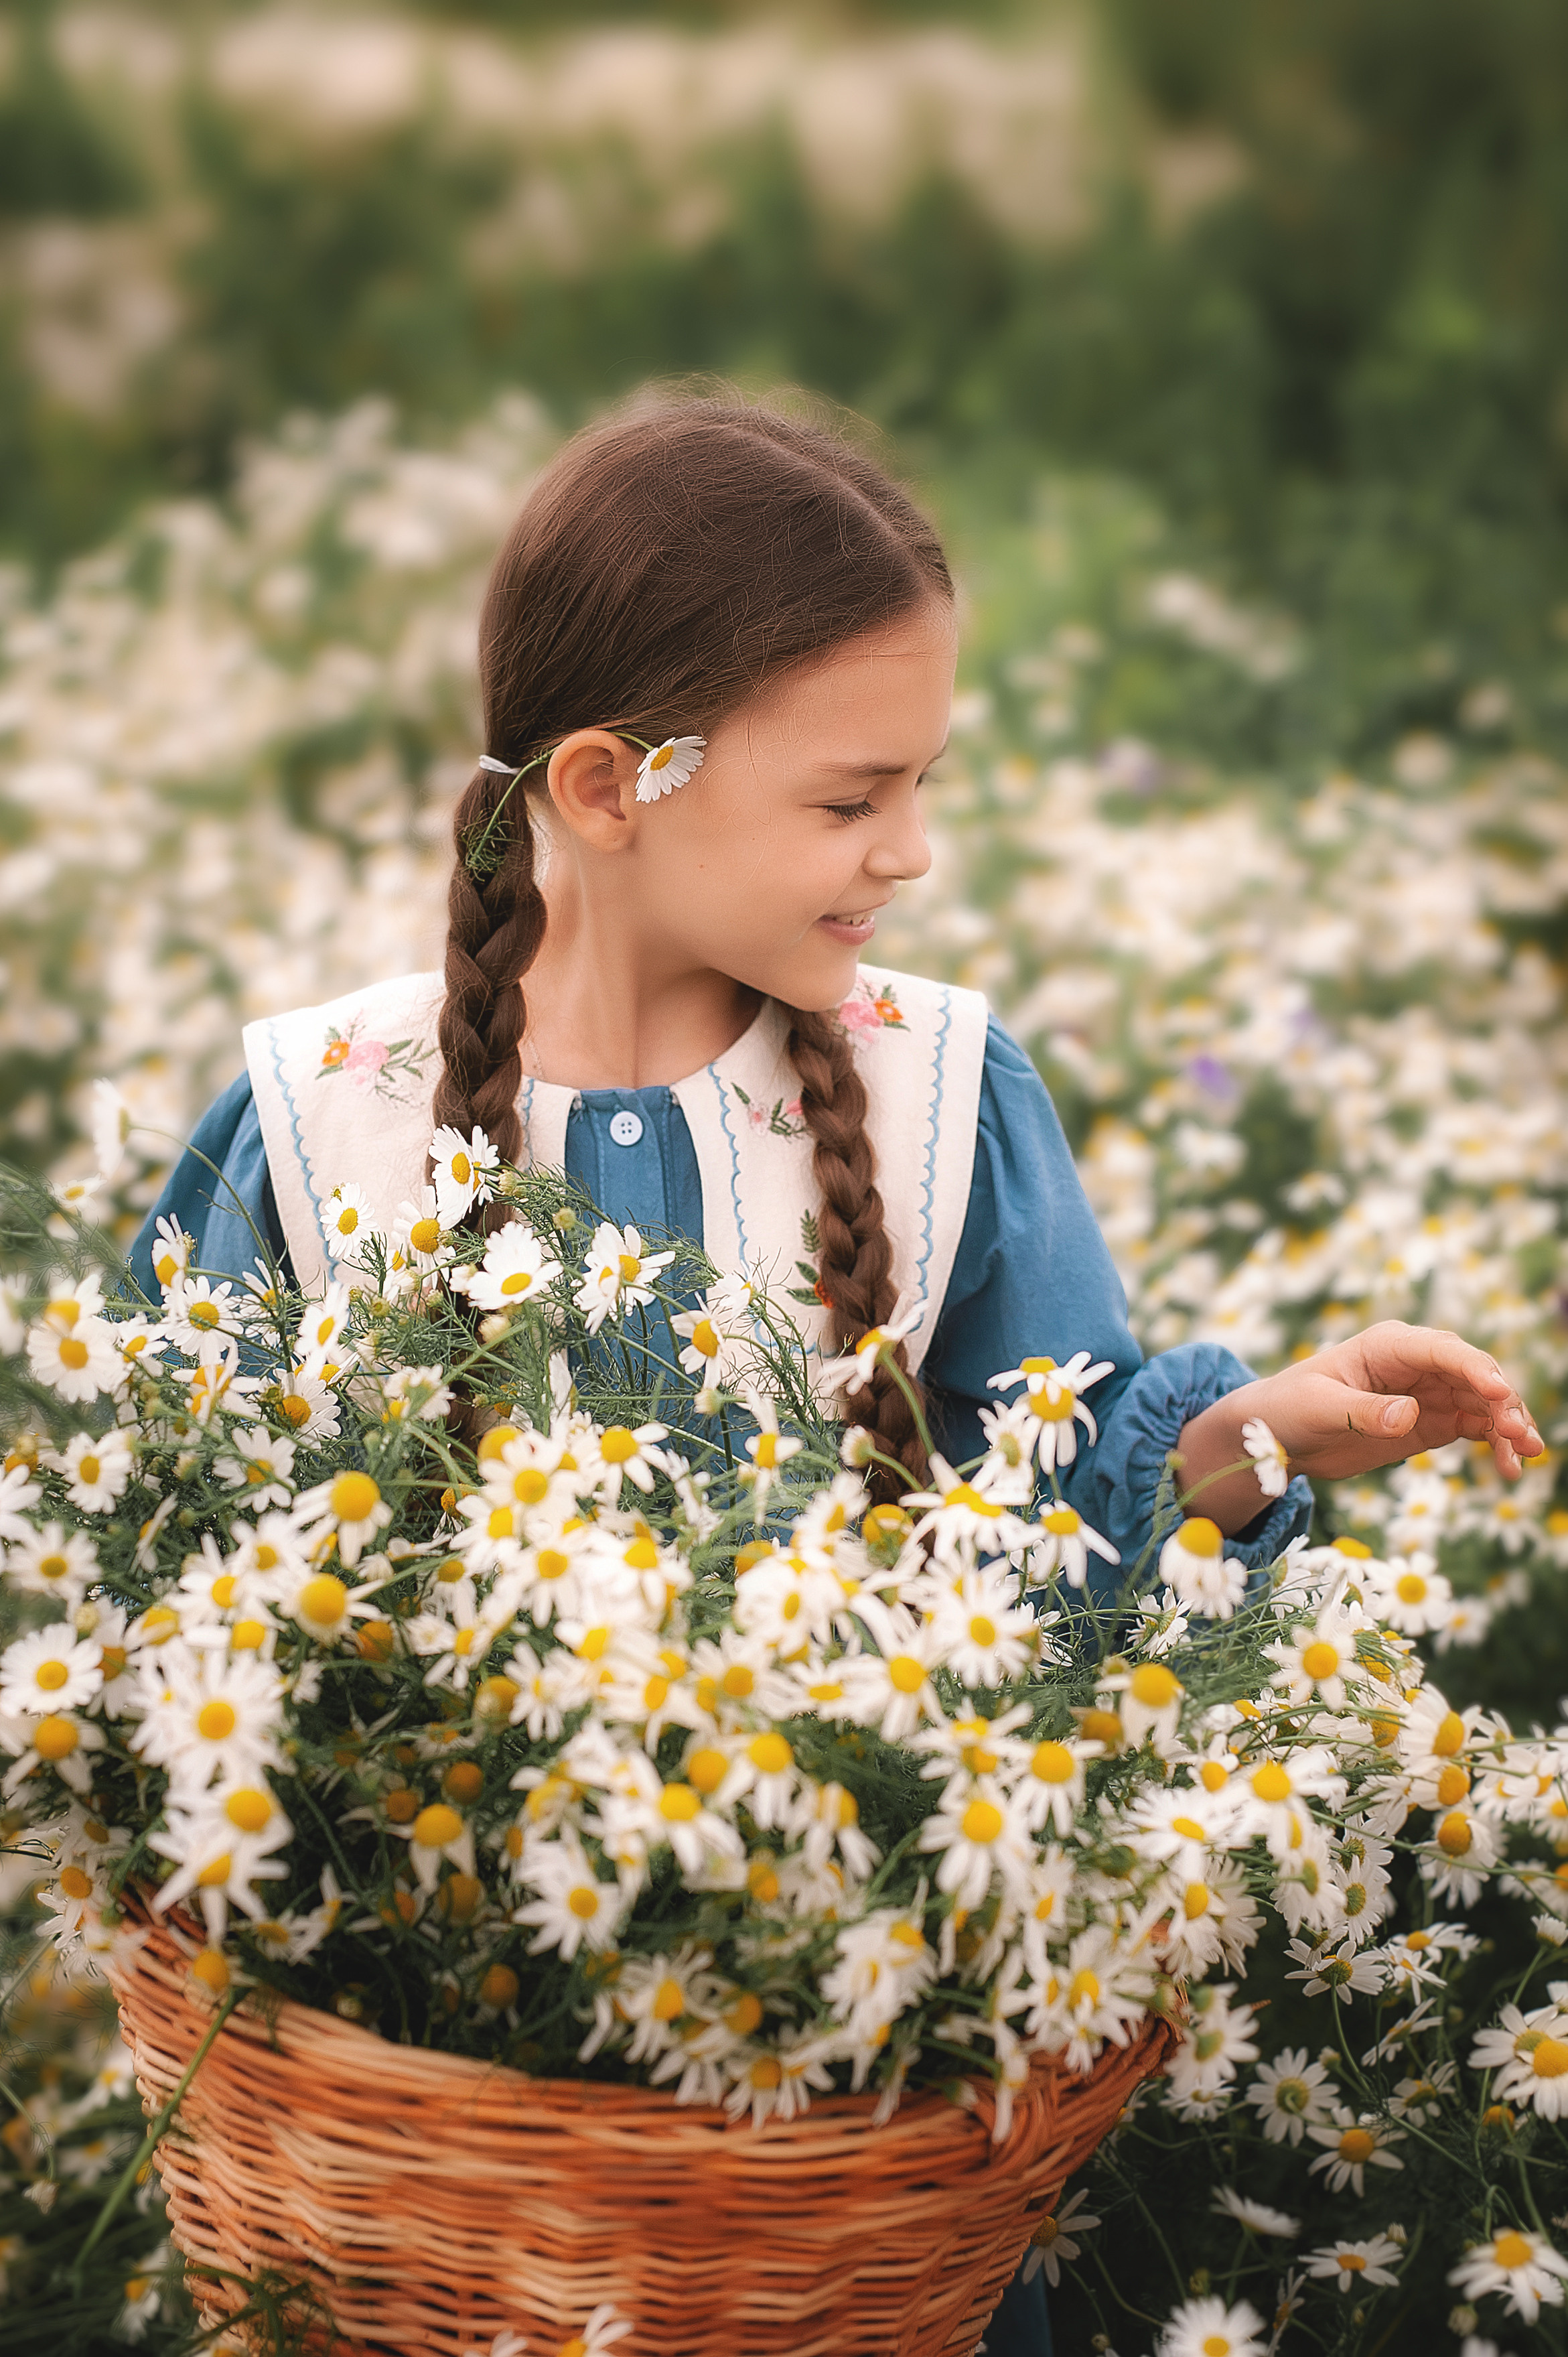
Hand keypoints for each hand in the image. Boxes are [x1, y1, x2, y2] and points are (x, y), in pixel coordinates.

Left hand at [1250, 1321, 1541, 1480]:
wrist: (1277, 1437)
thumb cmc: (1290, 1408)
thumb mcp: (1320, 1408)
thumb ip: (1363, 1411)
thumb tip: (1408, 1415)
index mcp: (1389, 1345)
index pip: (1443, 1350)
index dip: (1474, 1369)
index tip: (1498, 1393)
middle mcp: (1417, 1363)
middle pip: (1474, 1375)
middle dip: (1502, 1401)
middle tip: (1520, 1435)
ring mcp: (1429, 1393)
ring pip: (1483, 1403)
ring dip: (1508, 1425)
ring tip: (1527, 1454)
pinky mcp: (1431, 1422)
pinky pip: (1475, 1427)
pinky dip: (1496, 1443)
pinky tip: (1510, 1466)